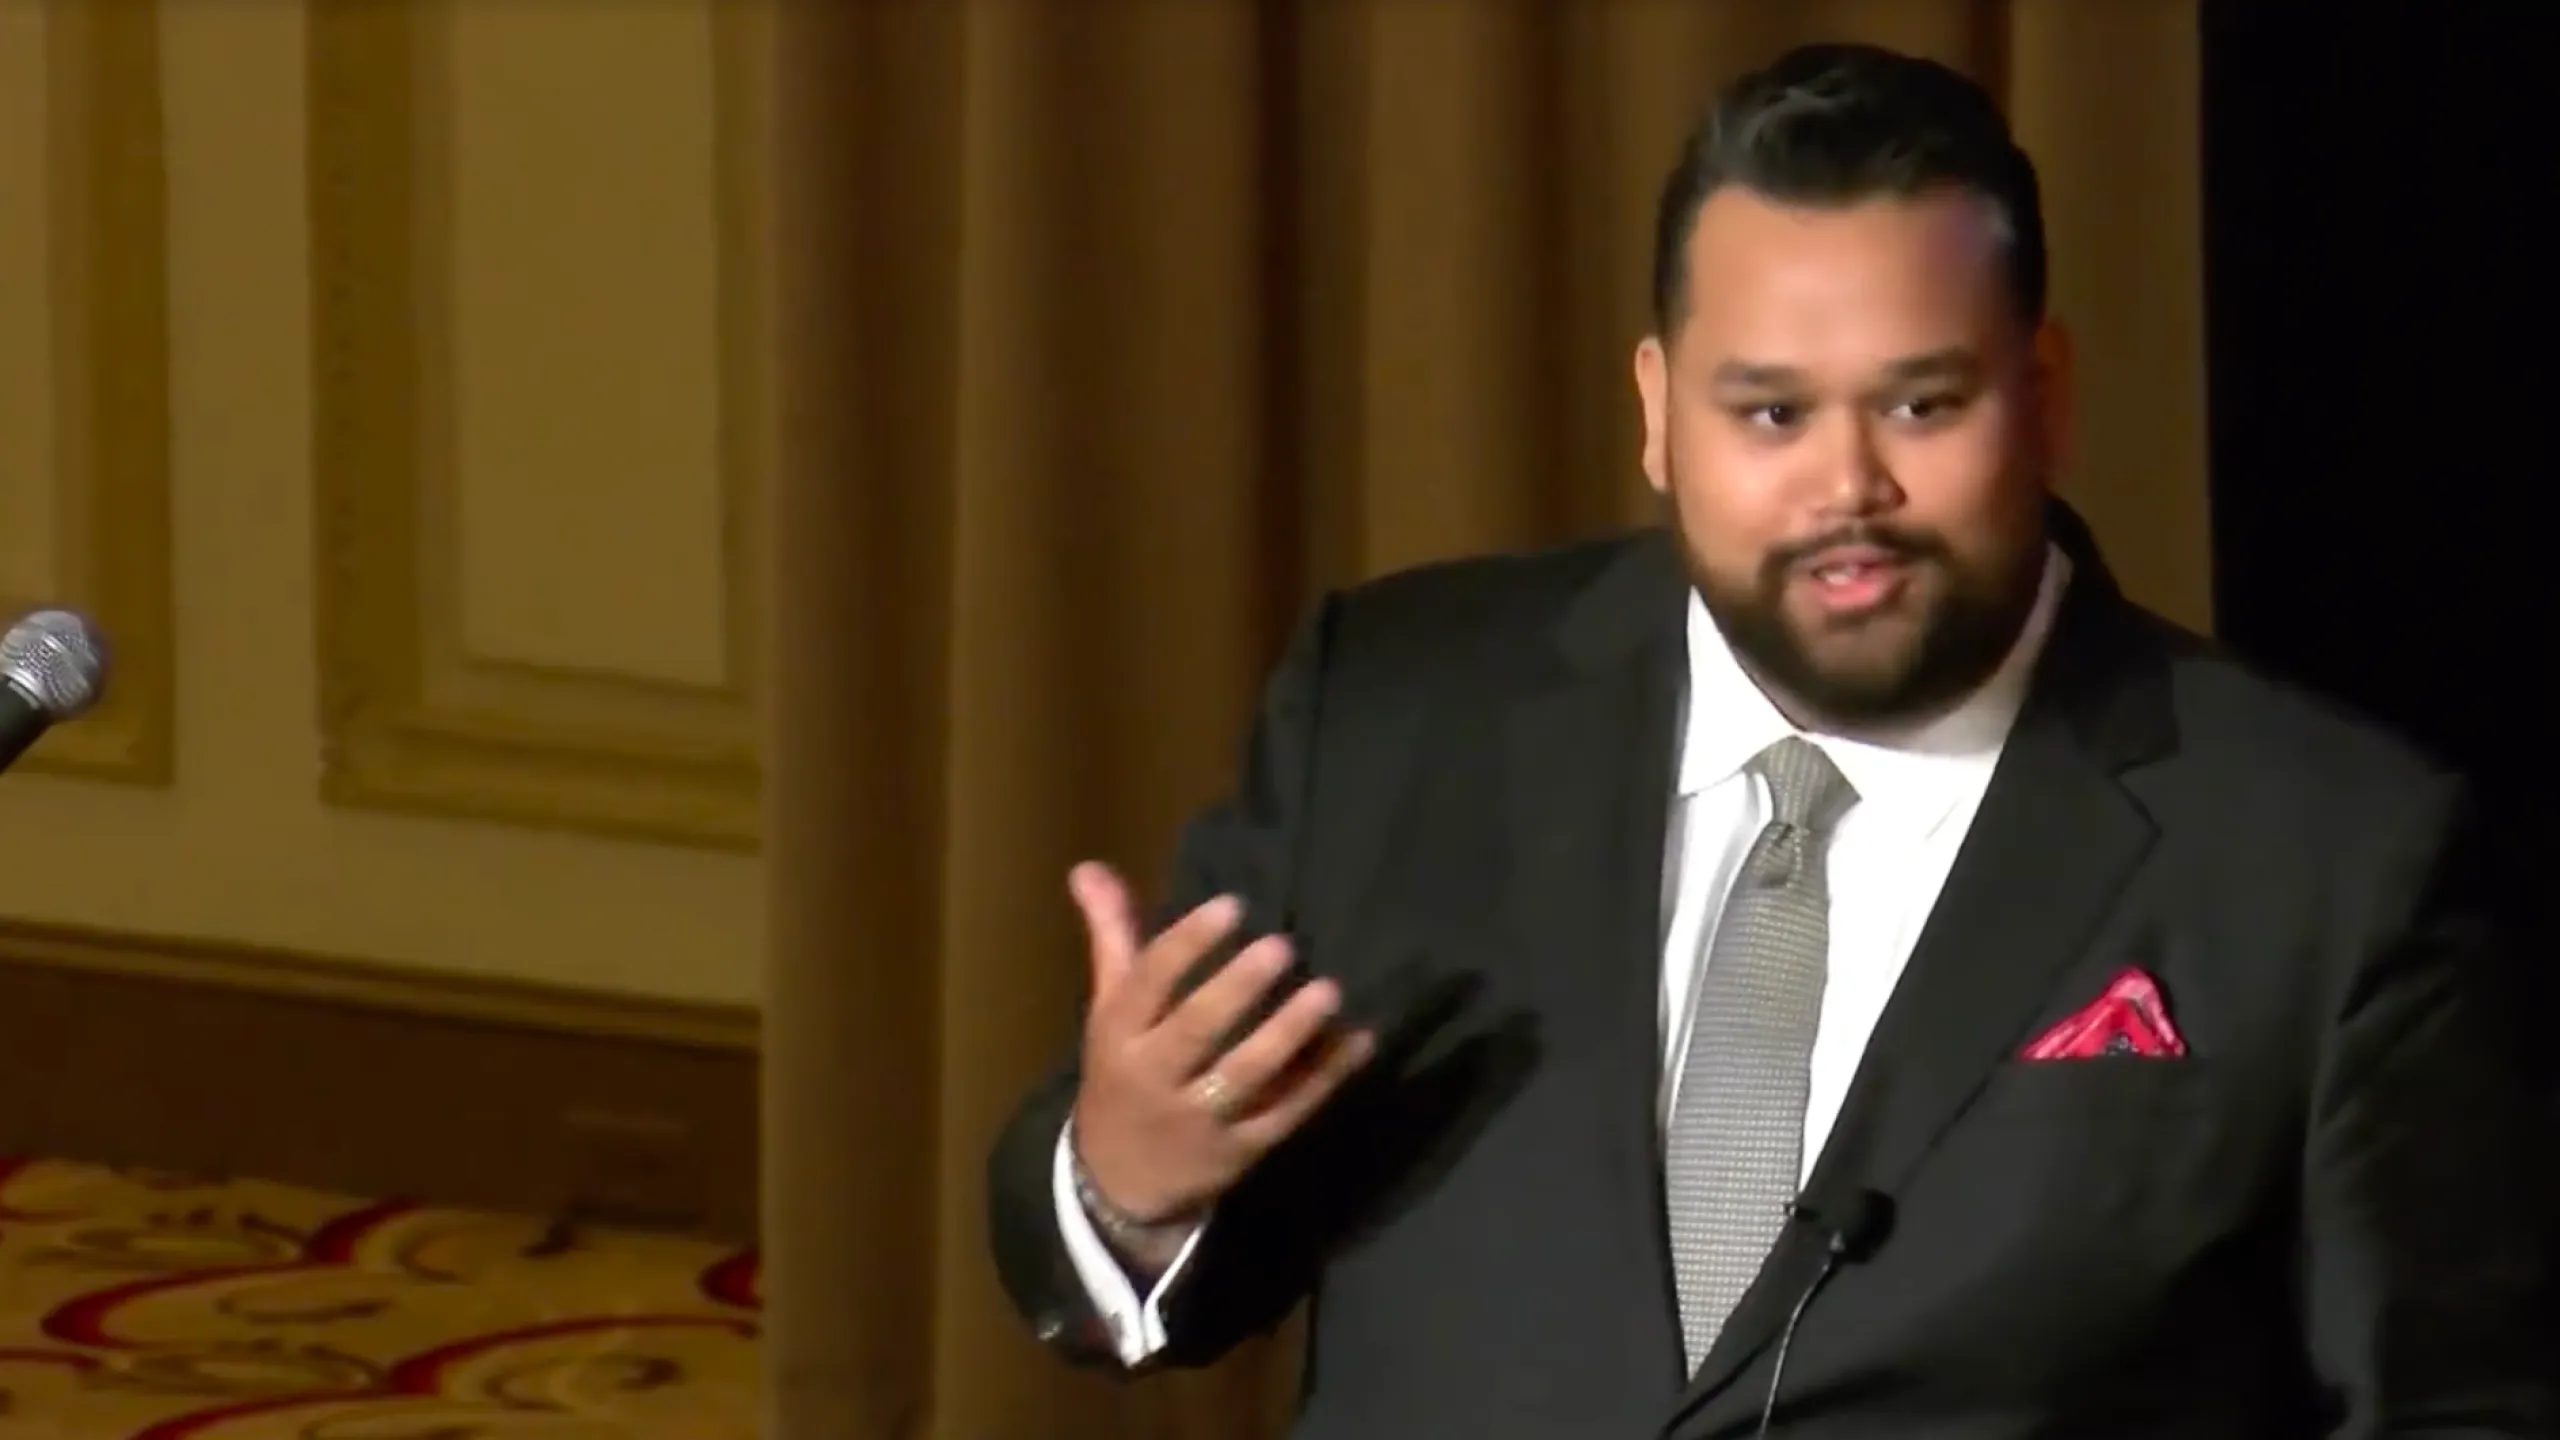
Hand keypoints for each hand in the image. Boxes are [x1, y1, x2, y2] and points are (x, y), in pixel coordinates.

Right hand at [1065, 861, 1374, 1227]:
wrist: (1118, 1183)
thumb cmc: (1121, 1074)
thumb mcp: (1107, 1010)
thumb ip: (1111, 936)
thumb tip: (1088, 867)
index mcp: (1119, 1034)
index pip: (1149, 983)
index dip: (1187, 943)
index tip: (1232, 904)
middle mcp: (1154, 1076)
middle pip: (1196, 1029)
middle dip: (1238, 987)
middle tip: (1283, 944)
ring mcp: (1199, 1118)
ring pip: (1246, 1074)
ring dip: (1290, 1032)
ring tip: (1328, 990)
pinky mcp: (1239, 1150)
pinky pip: (1286, 1112)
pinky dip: (1325, 1078)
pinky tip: (1359, 1041)